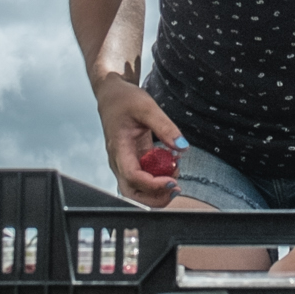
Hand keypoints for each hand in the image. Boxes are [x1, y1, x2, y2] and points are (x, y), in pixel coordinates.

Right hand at [95, 74, 183, 206]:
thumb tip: (182, 147)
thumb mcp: (147, 107)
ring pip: (138, 190)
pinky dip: (159, 178)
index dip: (153, 185)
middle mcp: (119, 161)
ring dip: (158, 189)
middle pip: (132, 193)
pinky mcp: (133, 162)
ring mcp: (125, 163)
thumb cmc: (124, 100)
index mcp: (119, 148)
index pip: (133, 177)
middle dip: (155, 197)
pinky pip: (145, 179)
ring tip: (175, 173)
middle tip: (175, 188)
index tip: (173, 181)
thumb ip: (166, 127)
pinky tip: (171, 166)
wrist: (112, 95)